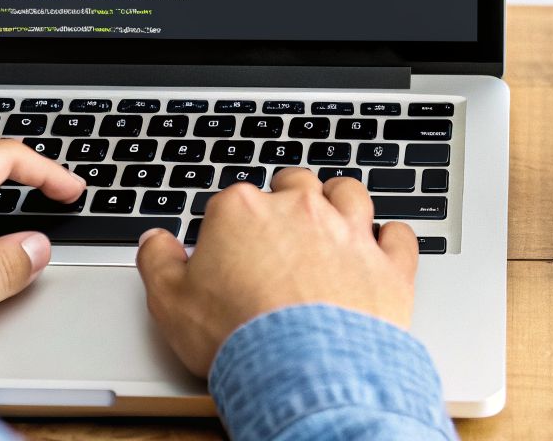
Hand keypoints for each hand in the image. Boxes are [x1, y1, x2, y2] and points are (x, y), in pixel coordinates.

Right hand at [135, 167, 418, 376]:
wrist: (305, 369)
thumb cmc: (239, 336)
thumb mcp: (171, 303)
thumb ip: (158, 263)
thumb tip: (153, 242)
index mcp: (243, 211)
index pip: (233, 200)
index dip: (229, 224)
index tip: (228, 247)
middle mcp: (300, 209)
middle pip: (294, 184)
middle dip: (287, 199)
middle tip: (280, 228)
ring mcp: (348, 232)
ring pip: (350, 194)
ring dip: (341, 201)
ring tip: (333, 217)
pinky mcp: (387, 263)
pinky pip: (398, 235)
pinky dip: (391, 238)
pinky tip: (383, 246)